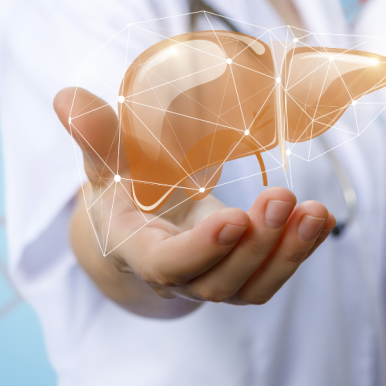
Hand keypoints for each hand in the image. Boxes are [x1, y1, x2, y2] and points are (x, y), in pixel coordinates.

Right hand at [57, 87, 335, 315]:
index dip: (200, 250)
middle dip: (253, 246)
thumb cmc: (122, 188)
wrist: (138, 223)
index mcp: (136, 248)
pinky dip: (298, 252)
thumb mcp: (105, 161)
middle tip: (280, 198)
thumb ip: (94, 135)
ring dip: (286, 253)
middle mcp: (175, 275)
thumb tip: (66, 98)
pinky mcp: (239, 274)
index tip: (232, 219)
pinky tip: (318, 219)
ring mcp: (209, 279)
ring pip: (249, 287)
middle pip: (215, 282)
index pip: (166, 264)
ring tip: (315, 212)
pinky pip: (270, 277)